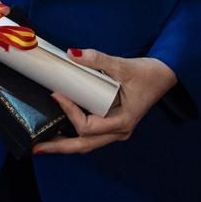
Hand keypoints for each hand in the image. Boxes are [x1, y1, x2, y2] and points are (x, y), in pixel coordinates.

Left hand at [33, 50, 177, 154]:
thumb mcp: (122, 65)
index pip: (89, 125)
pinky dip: (74, 136)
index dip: (70, 112)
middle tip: (37, 147)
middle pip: (84, 145)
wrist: (163, 76)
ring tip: (43, 144)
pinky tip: (59, 133)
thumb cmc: (147, 74)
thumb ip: (97, 59)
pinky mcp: (112, 125)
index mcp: (123, 121)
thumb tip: (73, 54)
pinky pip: (90, 136)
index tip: (57, 94)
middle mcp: (118, 131)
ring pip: (86, 144)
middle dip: (59, 147)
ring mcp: (115, 131)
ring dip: (64, 145)